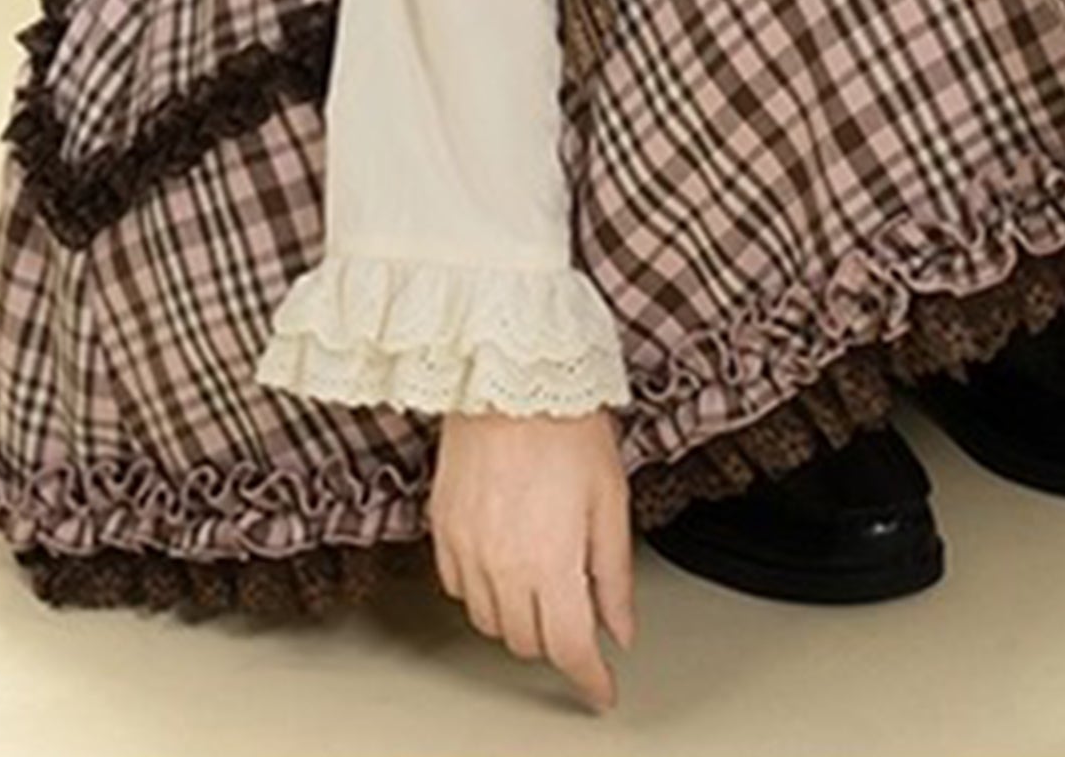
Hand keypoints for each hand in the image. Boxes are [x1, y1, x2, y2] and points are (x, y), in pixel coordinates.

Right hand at [431, 408, 634, 709]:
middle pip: (528, 642)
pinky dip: (485, 593)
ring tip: (543, 586)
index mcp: (550, 562)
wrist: (508, 374)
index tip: (601, 689)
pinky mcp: (443, 530)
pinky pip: (460, 589)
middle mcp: (502, 566)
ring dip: (520, 619)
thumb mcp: (610, 499)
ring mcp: (467, 550)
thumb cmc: (565, 423)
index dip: (590, 679)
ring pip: (491, 623)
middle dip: (558, 640)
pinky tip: (506, 566)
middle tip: (578, 617)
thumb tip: (621, 625)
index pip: (570, 648)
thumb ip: (614, 572)